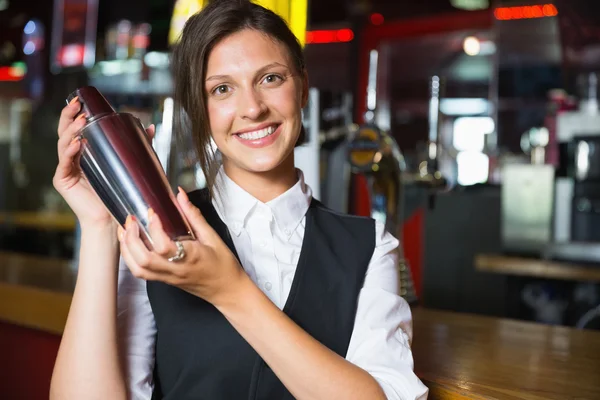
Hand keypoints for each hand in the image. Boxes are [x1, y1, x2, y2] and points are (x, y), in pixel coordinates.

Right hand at [53, 97, 155, 226]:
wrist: (114, 218)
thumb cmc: (120, 191)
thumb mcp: (128, 164)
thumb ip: (137, 146)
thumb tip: (150, 127)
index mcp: (83, 152)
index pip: (75, 128)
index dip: (75, 113)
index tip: (82, 100)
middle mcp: (71, 158)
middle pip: (64, 132)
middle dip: (69, 116)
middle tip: (78, 106)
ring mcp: (65, 168)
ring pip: (63, 144)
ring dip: (71, 131)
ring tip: (81, 122)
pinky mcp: (63, 180)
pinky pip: (65, 163)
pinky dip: (70, 152)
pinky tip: (77, 143)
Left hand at [118, 188, 247, 305]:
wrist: (227, 290)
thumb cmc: (223, 265)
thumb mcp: (213, 238)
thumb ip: (194, 216)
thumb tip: (180, 196)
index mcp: (190, 258)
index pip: (164, 246)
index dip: (154, 228)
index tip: (152, 212)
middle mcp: (175, 270)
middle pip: (144, 260)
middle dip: (131, 239)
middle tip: (131, 220)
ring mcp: (168, 278)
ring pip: (138, 269)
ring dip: (127, 249)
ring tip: (125, 230)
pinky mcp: (164, 281)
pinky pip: (142, 273)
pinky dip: (131, 258)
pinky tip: (130, 244)